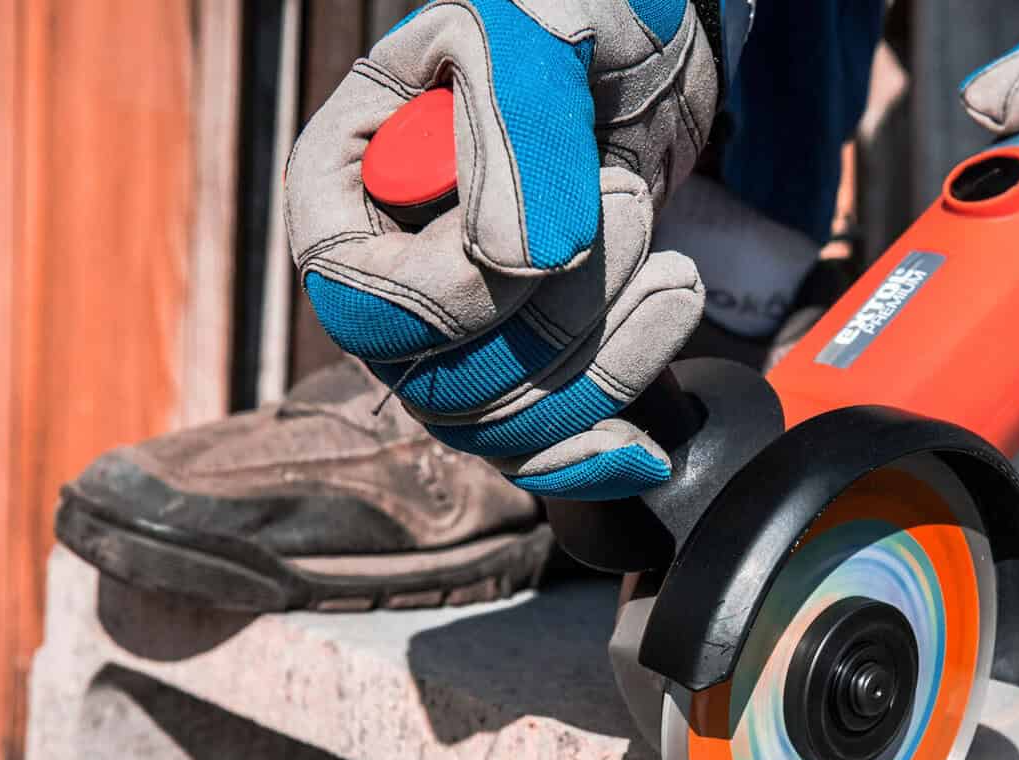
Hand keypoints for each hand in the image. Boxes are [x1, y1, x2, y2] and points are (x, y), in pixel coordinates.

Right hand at [285, 0, 719, 499]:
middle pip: (437, 380)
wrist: (641, 58)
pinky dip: (594, 454)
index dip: (460, 290)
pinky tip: (647, 443)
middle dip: (558, 318)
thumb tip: (517, 259)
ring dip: (603, 363)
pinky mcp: (522, 376)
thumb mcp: (535, 30)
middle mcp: (382, 282)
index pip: (362, 300)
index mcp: (342, 191)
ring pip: (499, 425)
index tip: (572, 219)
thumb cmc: (570, 22)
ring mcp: (450, 343)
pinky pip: (536, 456)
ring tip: (676, 271)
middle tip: (631, 202)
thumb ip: (515, 124)